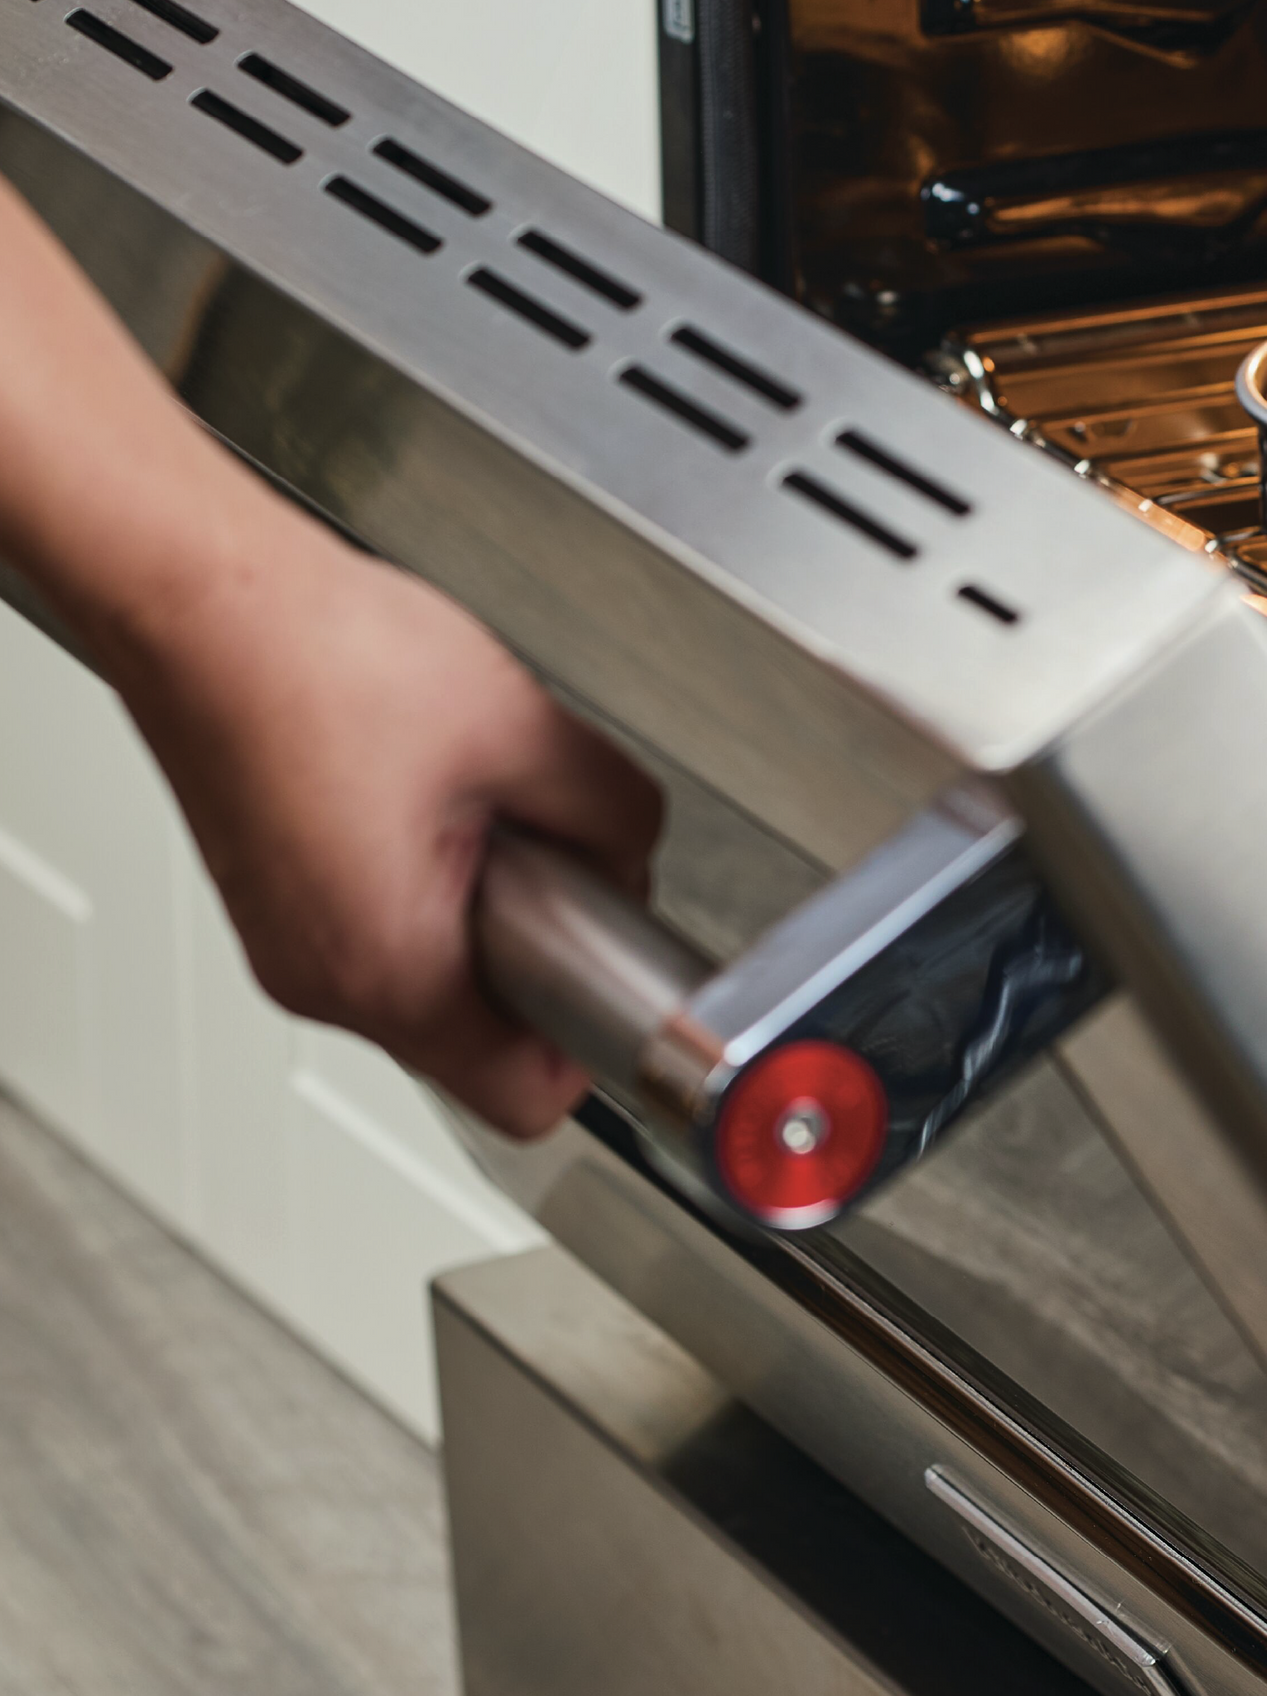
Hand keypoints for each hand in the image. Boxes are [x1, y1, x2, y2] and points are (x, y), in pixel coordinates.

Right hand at [108, 490, 661, 1137]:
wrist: (201, 599)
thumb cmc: (319, 659)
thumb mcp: (527, 732)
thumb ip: (613, 813)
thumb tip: (635, 851)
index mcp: (386, 967)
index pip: (522, 1096)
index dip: (593, 1041)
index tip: (619, 969)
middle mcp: (320, 976)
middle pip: (474, 1037)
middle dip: (541, 957)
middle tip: (560, 860)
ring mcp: (287, 940)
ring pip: (427, 976)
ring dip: (484, 912)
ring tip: (490, 810)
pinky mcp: (277, 893)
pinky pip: (379, 925)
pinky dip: (429, 880)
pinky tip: (439, 795)